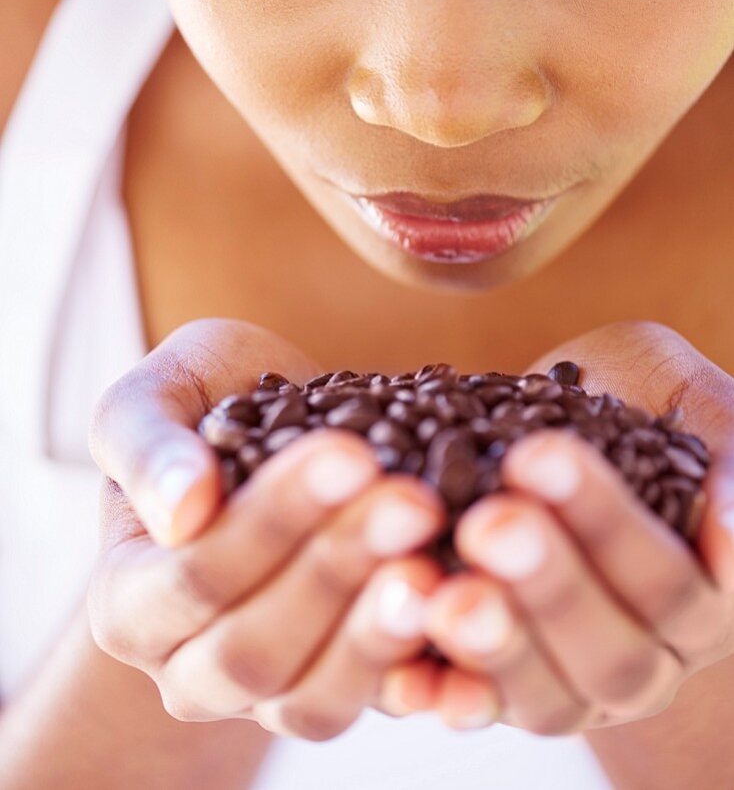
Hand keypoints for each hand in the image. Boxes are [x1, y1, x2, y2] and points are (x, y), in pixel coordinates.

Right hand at [87, 318, 446, 739]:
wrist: (275, 429)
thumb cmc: (205, 403)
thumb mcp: (157, 394)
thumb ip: (147, 445)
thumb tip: (182, 509)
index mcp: (129, 600)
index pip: (196, 577)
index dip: (273, 522)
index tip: (348, 455)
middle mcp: (187, 667)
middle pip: (254, 650)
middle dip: (336, 571)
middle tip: (412, 502)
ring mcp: (264, 693)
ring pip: (313, 699)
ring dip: (378, 632)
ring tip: (435, 568)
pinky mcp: (337, 690)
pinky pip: (375, 708)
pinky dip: (424, 680)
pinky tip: (469, 631)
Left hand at [376, 321, 733, 732]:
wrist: (549, 429)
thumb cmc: (628, 398)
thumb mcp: (680, 394)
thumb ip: (723, 446)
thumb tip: (731, 519)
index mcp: (704, 596)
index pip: (668, 580)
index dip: (605, 523)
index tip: (537, 454)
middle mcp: (648, 656)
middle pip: (614, 652)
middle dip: (548, 585)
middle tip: (488, 523)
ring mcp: (573, 685)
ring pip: (547, 698)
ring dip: (495, 647)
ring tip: (444, 595)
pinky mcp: (498, 690)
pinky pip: (470, 708)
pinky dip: (436, 692)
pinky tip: (403, 663)